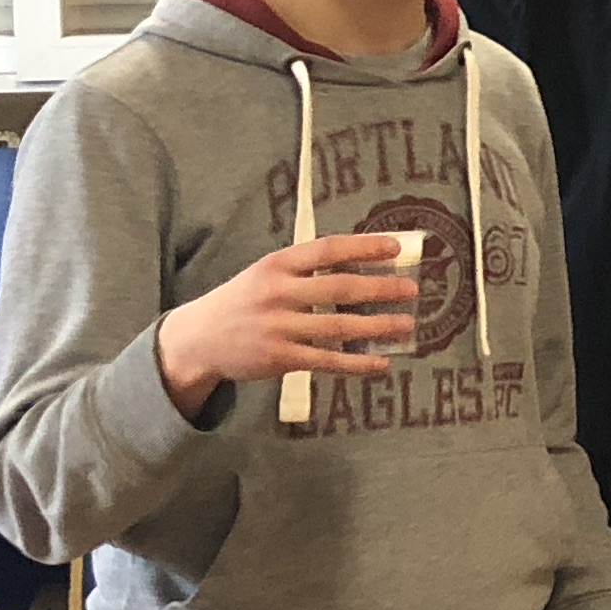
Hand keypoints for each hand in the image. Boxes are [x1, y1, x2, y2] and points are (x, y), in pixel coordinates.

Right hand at [155, 235, 415, 418]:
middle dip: (380, 288)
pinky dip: (357, 362)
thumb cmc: (244, 301)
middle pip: (338, 289)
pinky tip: (381, 363)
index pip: (326, 250)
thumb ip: (306, 270)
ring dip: (378, 327)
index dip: (363, 247)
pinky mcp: (279, 358)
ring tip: (407, 325)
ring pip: (338, 327)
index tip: (396, 247)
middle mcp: (277, 293)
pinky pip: (327, 361)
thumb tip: (363, 265)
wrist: (198, 339)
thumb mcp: (266, 274)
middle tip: (413, 289)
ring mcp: (278, 327)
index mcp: (276, 265)